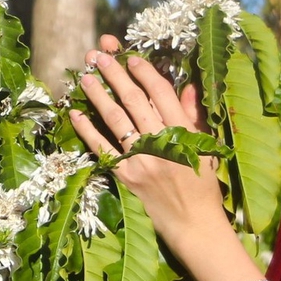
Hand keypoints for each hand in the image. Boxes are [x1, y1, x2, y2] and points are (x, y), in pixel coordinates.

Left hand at [68, 35, 233, 262]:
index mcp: (184, 133)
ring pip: (115, 120)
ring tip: (84, 76)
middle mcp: (160, 144)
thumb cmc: (203, 186)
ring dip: (98, 95)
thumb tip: (188, 87)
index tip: (130, 57)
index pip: (161, 95)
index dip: (144, 73)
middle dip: (114, 75)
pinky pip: (102, 148)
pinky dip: (86, 130)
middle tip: (99, 55)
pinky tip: (75, 112)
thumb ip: (193, 116)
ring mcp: (140, 160)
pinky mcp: (125, 177)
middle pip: (133, 101)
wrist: (194, 225)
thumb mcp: (205, 148)